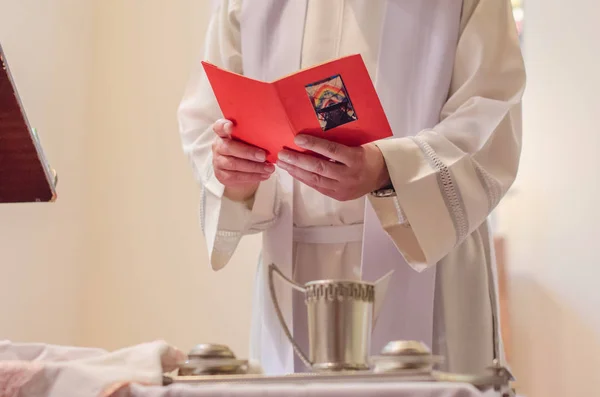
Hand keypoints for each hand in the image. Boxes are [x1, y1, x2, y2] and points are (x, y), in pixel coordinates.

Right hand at [212, 119, 274, 201]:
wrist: (239, 171)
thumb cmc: (246, 150)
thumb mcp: (249, 141)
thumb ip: (253, 136)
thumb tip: (272, 137)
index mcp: (224, 133)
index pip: (219, 126)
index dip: (224, 126)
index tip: (231, 126)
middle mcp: (218, 146)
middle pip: (229, 148)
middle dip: (248, 152)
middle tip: (263, 156)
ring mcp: (218, 161)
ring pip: (234, 164)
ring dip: (254, 167)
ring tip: (269, 168)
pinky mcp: (221, 175)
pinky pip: (237, 177)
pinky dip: (253, 176)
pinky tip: (264, 175)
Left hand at [276, 135, 390, 200]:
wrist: (382, 176)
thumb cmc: (368, 155)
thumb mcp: (358, 144)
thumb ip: (340, 142)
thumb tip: (314, 135)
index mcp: (356, 158)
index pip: (331, 150)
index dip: (313, 144)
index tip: (297, 138)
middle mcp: (349, 175)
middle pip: (319, 168)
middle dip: (298, 160)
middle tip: (283, 154)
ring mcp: (344, 188)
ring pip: (316, 180)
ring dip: (297, 171)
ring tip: (284, 163)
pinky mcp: (339, 196)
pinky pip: (318, 187)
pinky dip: (304, 179)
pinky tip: (294, 172)